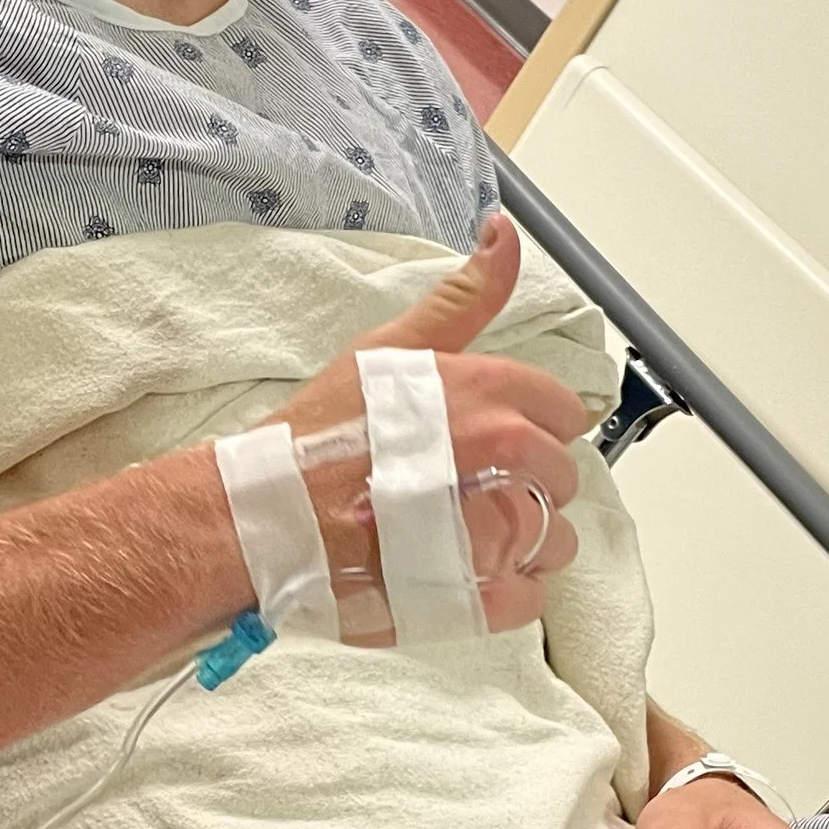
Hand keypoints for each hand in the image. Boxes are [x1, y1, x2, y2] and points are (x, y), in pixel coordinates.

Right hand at [267, 214, 589, 627]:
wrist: (264, 514)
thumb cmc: (319, 433)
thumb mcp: (391, 349)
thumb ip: (464, 297)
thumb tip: (507, 232)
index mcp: (490, 393)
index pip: (563, 411)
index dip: (529, 427)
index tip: (490, 443)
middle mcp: (503, 455)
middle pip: (561, 477)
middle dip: (526, 486)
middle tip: (465, 491)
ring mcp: (495, 528)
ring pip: (555, 540)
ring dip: (522, 543)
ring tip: (462, 539)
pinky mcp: (477, 594)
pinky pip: (529, 596)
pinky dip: (505, 592)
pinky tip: (462, 577)